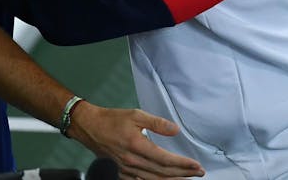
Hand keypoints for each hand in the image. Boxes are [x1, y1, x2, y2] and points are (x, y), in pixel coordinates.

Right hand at [68, 101, 204, 178]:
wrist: (89, 127)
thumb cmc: (111, 119)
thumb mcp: (135, 115)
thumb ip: (157, 123)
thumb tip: (175, 130)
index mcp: (137, 145)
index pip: (165, 159)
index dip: (183, 164)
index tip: (196, 165)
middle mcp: (132, 161)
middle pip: (163, 173)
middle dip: (183, 174)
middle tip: (198, 173)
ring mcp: (127, 169)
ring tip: (186, 179)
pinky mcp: (122, 172)